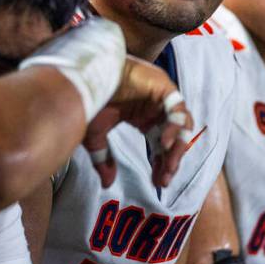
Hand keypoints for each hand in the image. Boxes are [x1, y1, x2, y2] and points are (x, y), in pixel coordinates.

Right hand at [84, 56, 192, 188]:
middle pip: (172, 136)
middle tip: (165, 179)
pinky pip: (178, 109)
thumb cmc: (87, 102)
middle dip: (170, 160)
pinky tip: (165, 144)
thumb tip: (107, 183)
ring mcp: (161, 95)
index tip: (157, 181)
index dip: (160, 162)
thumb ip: (104, 159)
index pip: (159, 143)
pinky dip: (174, 127)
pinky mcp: (164, 86)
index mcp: (141, 116)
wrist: (84, 80)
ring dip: (177, 147)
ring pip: (180, 125)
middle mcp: (154, 106)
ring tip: (169, 166)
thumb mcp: (95, 137)